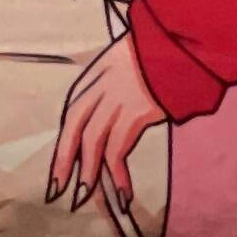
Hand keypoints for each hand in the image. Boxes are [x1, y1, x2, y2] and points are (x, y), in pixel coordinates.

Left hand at [48, 31, 168, 213]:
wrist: (181, 39)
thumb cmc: (161, 52)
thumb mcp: (128, 61)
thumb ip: (116, 83)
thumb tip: (114, 111)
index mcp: (96, 75)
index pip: (73, 113)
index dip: (64, 141)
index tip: (58, 164)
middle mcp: (100, 87)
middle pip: (74, 128)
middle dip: (62, 161)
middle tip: (56, 190)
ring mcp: (116, 99)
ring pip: (91, 143)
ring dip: (87, 173)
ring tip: (83, 197)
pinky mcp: (135, 112)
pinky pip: (118, 150)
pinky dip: (118, 174)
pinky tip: (122, 192)